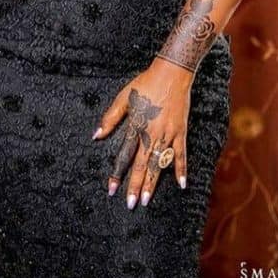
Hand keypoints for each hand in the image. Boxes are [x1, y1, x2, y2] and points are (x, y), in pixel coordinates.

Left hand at [92, 57, 192, 208]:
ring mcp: (167, 134)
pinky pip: (180, 154)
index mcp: (136, 125)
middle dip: (134, 186)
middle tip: (130, 204)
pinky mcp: (180, 131)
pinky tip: (181, 185)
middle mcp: (151, 133)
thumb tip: (96, 135)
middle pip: (141, 164)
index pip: (124, 155)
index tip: (112, 189)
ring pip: (158, 163)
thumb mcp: (124, 96)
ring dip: (152, 183)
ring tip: (146, 200)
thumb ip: (110, 117)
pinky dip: (181, 169)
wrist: (172, 73)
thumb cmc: (146, 84)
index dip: (117, 173)